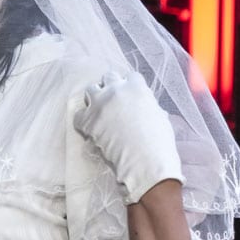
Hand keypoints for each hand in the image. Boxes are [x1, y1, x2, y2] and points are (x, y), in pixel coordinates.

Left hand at [73, 71, 182, 202]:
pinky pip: (79, 114)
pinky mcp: (87, 120)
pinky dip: (84, 120)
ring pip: (91, 90)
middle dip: (111, 87)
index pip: (130, 77)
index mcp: (136, 87)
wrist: (146, 162)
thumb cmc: (159, 142)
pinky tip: (92, 128)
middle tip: (114, 101)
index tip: (130, 95)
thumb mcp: (159, 117)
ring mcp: (99, 104)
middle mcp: (115, 90)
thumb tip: (145, 107)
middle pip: (108, 78)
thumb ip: (148, 106)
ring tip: (101, 111)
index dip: (131, 86)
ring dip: (96, 98)